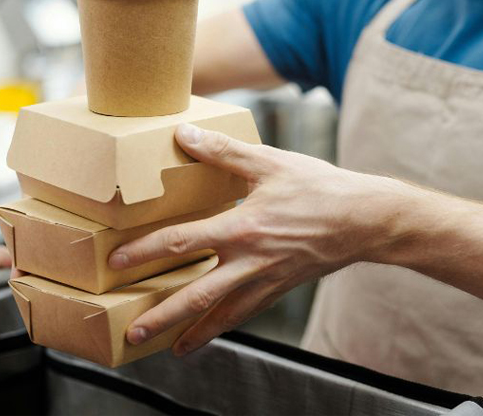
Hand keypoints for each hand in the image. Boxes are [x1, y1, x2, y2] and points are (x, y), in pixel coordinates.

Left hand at [108, 123, 398, 355]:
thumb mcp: (269, 162)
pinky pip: (247, 312)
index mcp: (242, 227)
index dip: (147, 251)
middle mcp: (249, 260)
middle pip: (197, 294)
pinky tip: (211, 331)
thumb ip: (223, 151)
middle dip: (163, 315)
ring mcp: (266, 279)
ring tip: (170, 348)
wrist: (365, 220)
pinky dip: (225, 325)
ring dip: (194, 331)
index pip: (183, 241)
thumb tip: (184, 134)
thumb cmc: (319, 188)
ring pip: (222, 313)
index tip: (118, 261)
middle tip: (132, 331)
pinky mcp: (279, 287)